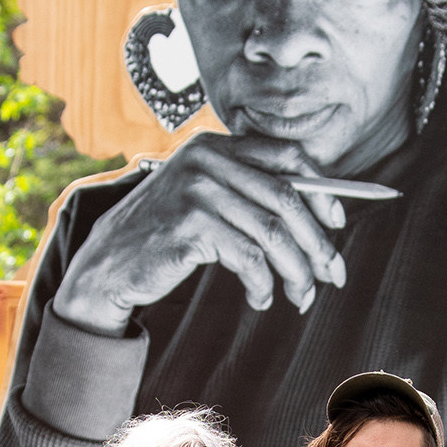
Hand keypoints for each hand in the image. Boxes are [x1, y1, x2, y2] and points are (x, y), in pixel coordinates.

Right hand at [48, 132, 348, 337]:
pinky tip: (261, 300)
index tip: (339, 222)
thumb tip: (319, 213)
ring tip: (302, 297)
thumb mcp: (204, 200)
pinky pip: (248, 259)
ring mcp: (197, 190)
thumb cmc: (164, 237)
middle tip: (334, 274)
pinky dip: (263, 285)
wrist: (108, 264)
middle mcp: (208, 160)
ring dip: (296, 272)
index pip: (288, 156)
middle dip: (318, 242)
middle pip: (288, 199)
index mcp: (216, 146)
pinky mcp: (189, 226)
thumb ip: (247, 192)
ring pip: (273, 234)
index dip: (323, 190)